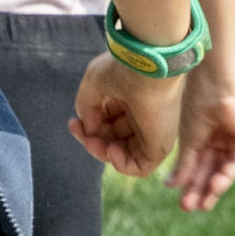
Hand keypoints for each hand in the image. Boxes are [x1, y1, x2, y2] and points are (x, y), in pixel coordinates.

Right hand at [68, 56, 182, 178]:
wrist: (146, 68)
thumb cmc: (122, 70)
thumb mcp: (93, 85)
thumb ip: (86, 108)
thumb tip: (89, 130)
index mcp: (129, 102)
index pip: (106, 125)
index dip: (87, 128)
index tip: (73, 124)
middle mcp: (141, 119)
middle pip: (111, 141)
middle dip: (92, 140)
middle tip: (81, 133)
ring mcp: (152, 134)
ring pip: (123, 155)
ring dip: (102, 153)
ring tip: (94, 142)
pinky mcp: (160, 146)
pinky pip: (139, 168)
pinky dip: (120, 164)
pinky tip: (111, 149)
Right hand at [167, 70, 234, 210]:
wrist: (212, 89)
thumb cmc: (195, 108)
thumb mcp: (188, 143)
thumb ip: (184, 166)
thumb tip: (170, 186)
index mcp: (203, 139)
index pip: (197, 168)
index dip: (190, 186)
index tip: (181, 204)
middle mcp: (219, 142)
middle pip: (210, 172)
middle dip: (200, 190)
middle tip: (190, 208)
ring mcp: (233, 141)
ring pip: (223, 171)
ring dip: (213, 188)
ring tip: (203, 203)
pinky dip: (226, 176)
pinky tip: (214, 186)